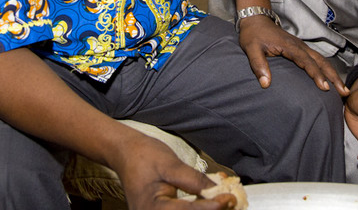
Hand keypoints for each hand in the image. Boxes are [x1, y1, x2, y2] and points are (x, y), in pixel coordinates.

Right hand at [112, 134, 237, 209]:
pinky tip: (214, 201)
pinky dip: (200, 208)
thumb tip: (218, 191)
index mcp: (152, 209)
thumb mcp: (170, 165)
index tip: (230, 199)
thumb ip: (194, 180)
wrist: (125, 153)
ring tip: (225, 201)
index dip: (212, 207)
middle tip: (231, 201)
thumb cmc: (143, 156)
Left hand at [238, 15, 345, 93]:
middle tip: (343, 92)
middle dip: (333, 76)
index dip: (316, 75)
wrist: (255, 19)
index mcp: (290, 46)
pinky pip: (318, 59)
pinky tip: (331, 79)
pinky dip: (327, 69)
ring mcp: (302, 46)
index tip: (324, 87)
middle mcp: (299, 46)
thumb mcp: (251, 49)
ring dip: (333, 74)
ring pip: (322, 60)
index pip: (306, 62)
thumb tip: (265, 83)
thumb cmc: (253, 34)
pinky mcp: (301, 48)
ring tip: (343, 89)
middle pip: (321, 61)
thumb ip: (258, 65)